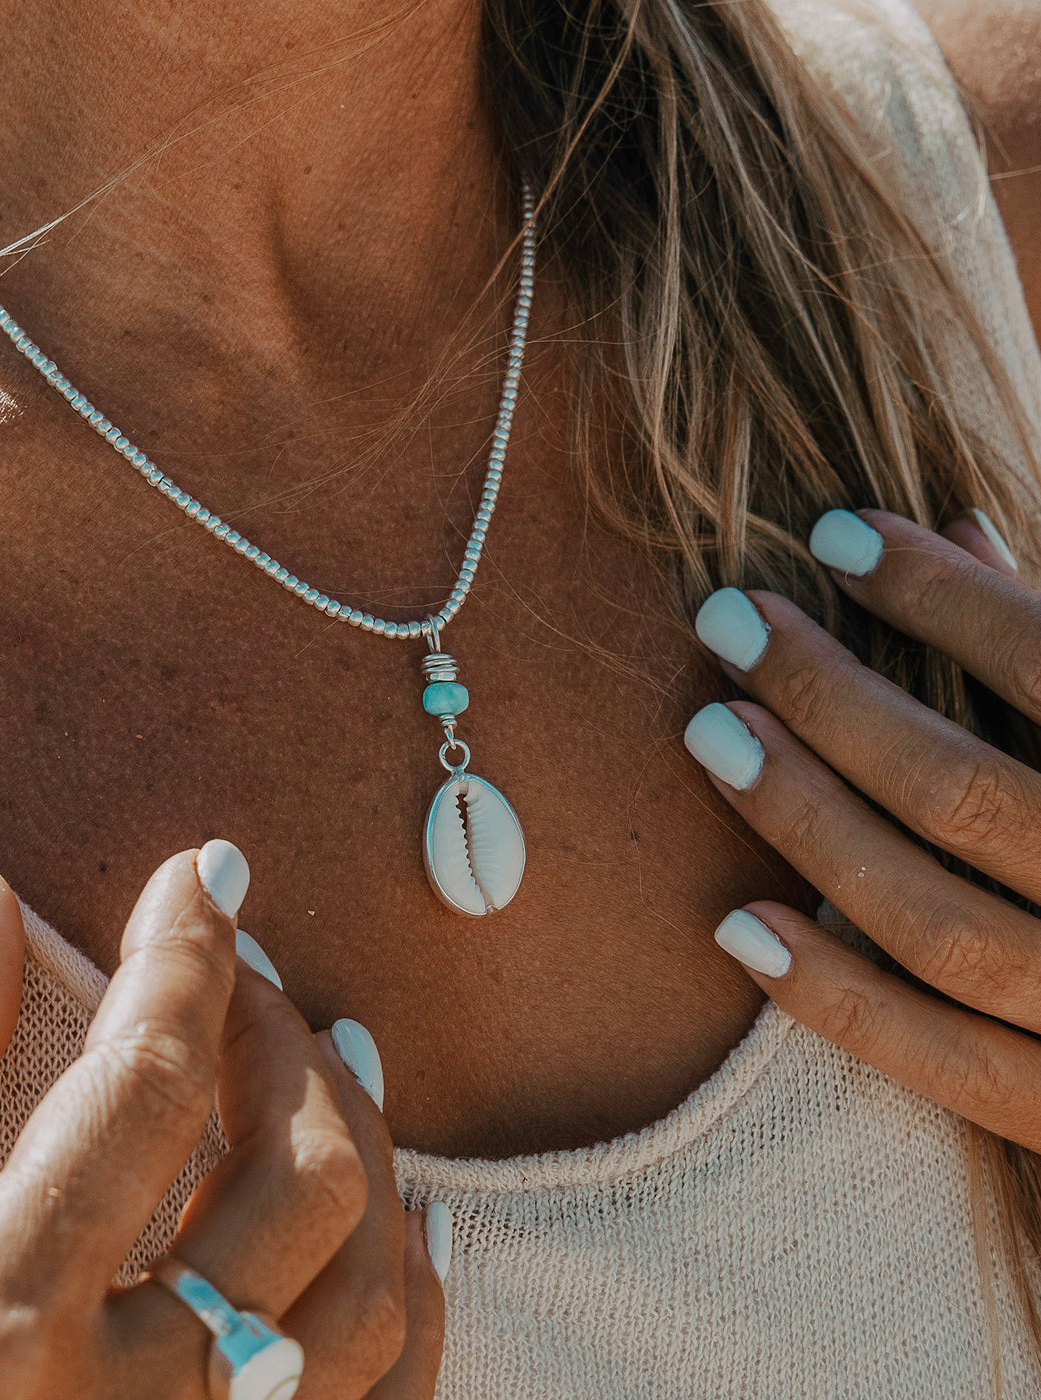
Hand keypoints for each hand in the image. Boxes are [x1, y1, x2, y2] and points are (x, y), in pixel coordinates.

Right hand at [0, 846, 445, 1398]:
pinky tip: (395, 1206)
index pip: (148, 1086)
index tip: (200, 877)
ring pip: (367, 1294)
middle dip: (284, 1039)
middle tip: (242, 973)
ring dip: (363, 1144)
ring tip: (331, 1049)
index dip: (186, 955)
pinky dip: (409, 1290)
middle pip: (297, 1181)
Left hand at [685, 507, 1040, 1150]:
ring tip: (709, 733)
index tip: (836, 535)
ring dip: (805, 823)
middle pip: (963, 793)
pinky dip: (837, 997)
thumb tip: (960, 525)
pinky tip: (734, 923)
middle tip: (727, 620)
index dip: (942, 594)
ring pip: (936, 922)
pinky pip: (947, 1063)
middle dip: (830, 698)